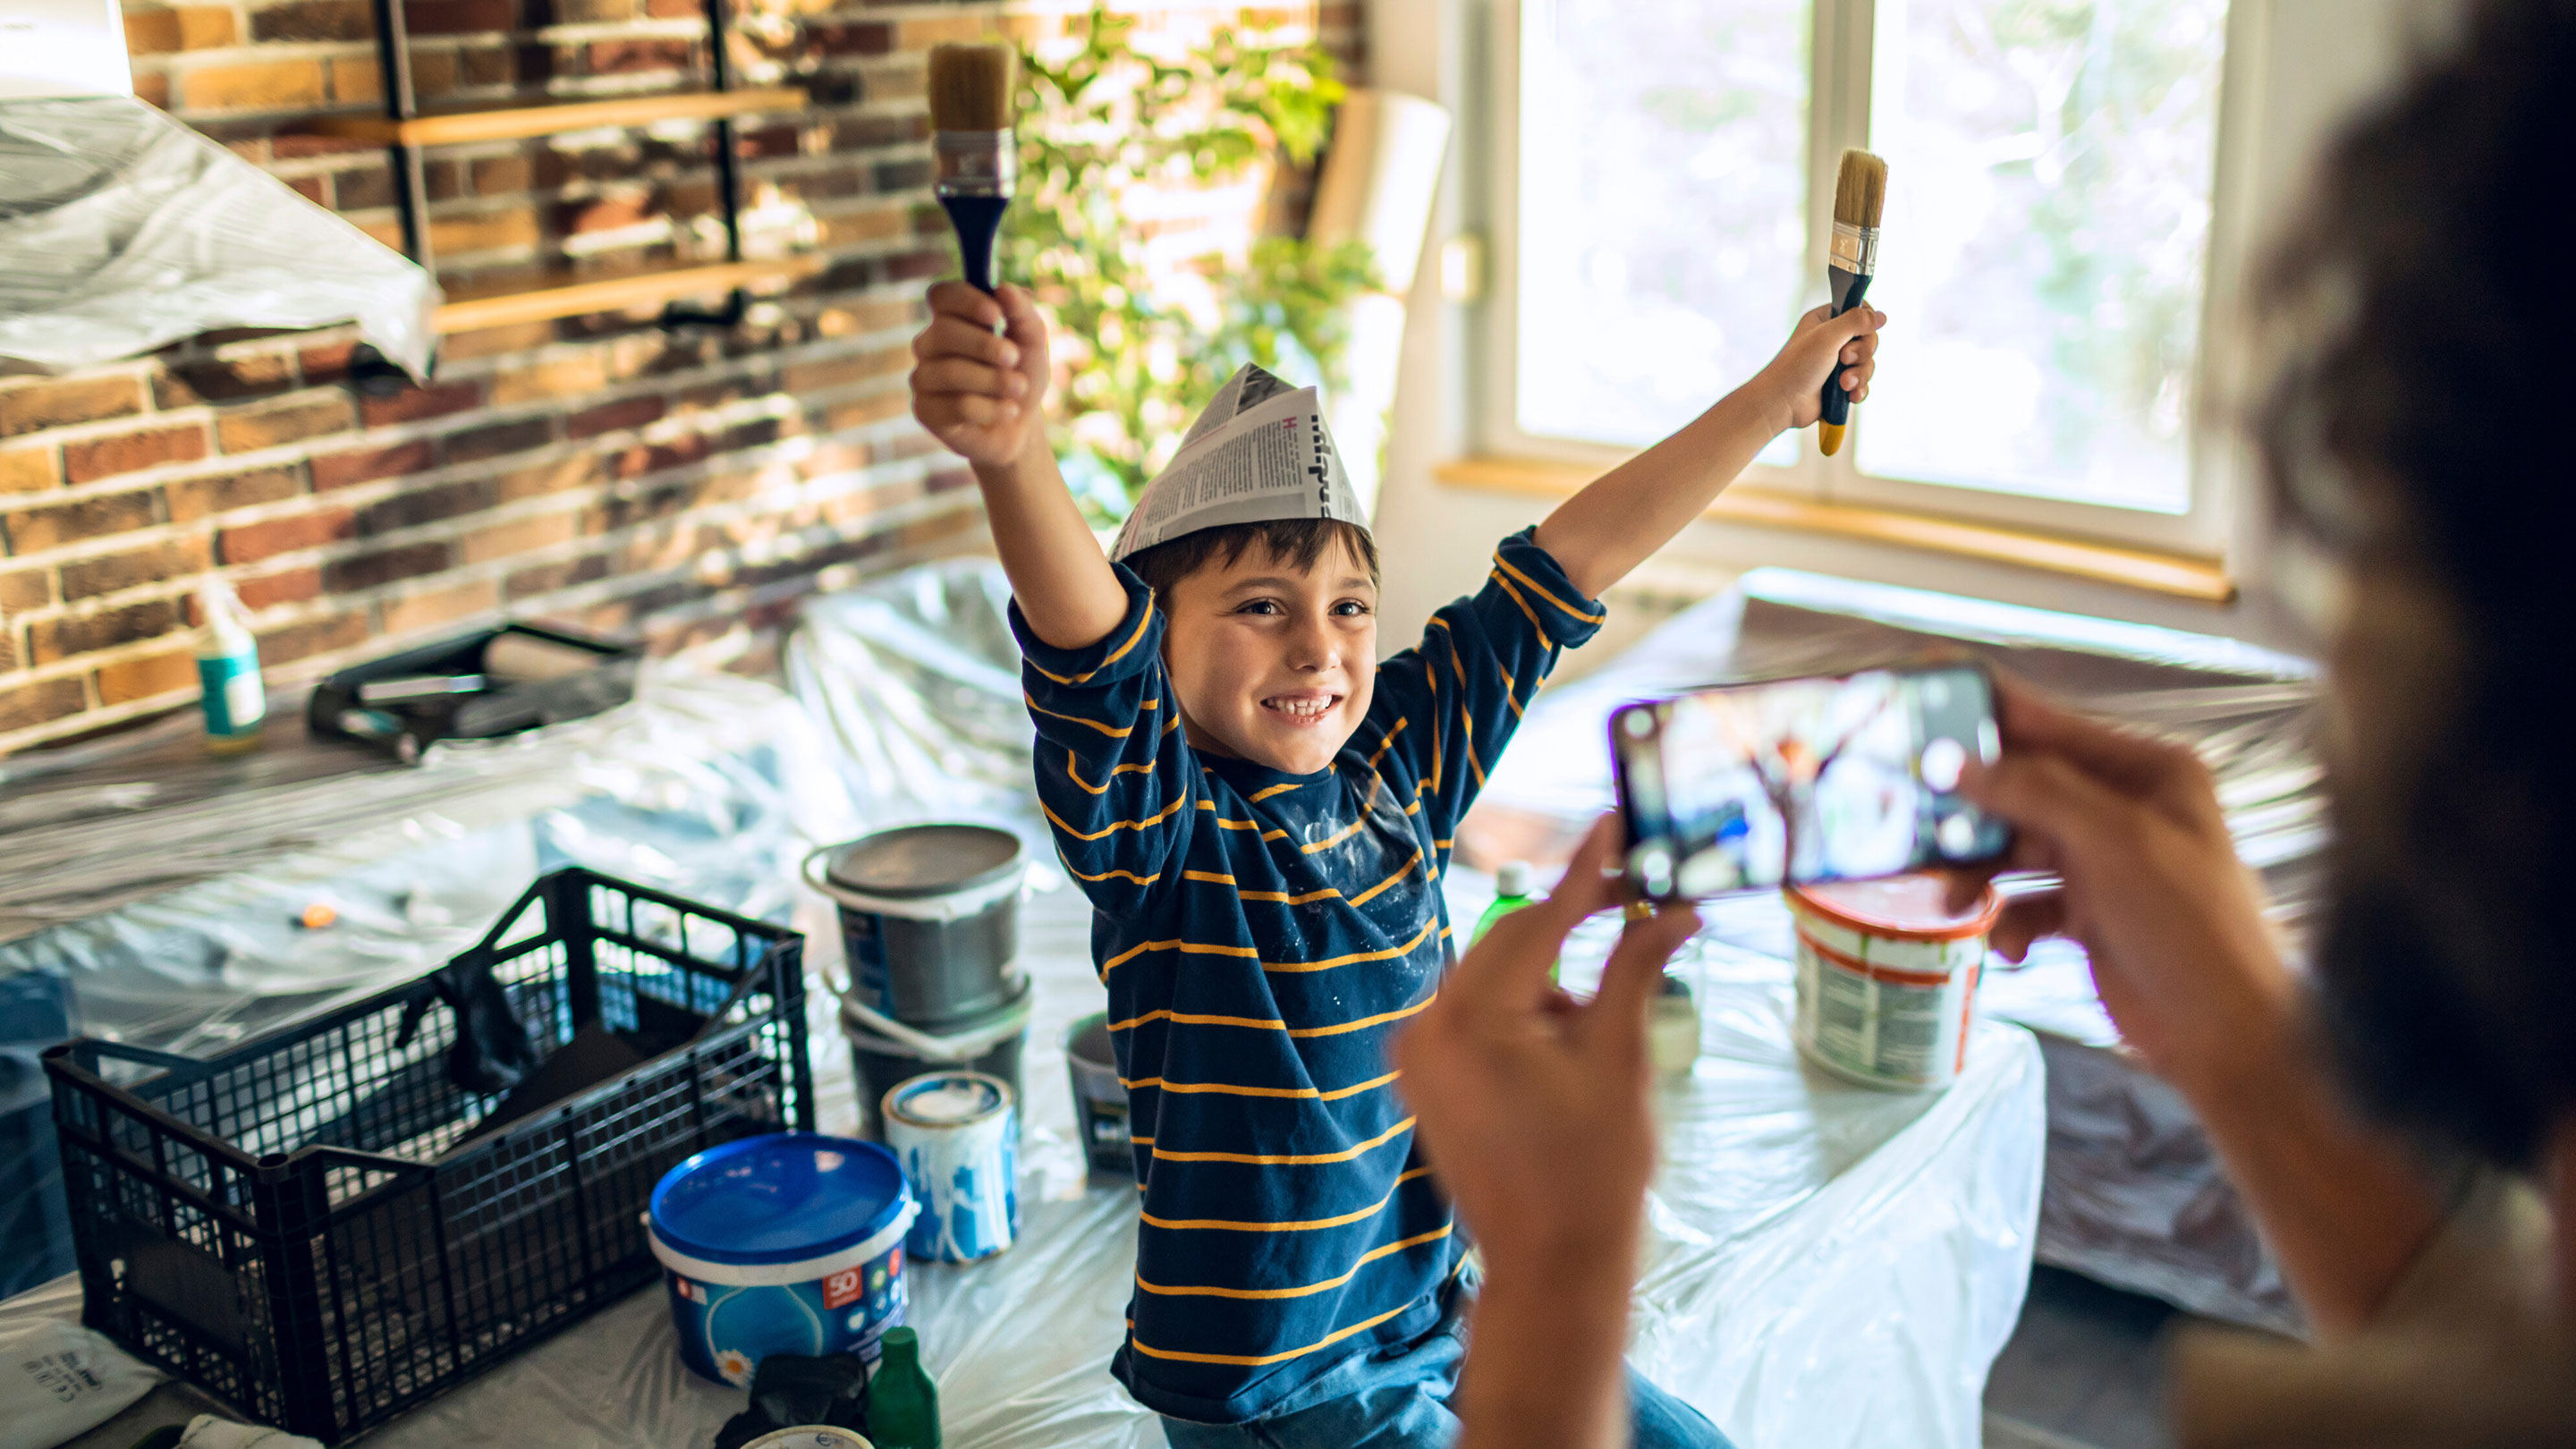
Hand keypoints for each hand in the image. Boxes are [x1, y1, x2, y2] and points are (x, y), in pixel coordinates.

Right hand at [910, 281, 1050, 469]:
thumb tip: (1004, 289)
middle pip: (942, 331)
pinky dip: (991, 409)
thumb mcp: (1033, 341)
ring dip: (993, 380)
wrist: (1021, 426)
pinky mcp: (925, 411)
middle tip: (1014, 359)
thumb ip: (1022, 312)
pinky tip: (1007, 411)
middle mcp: (930, 344)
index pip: (941, 295)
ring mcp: (923, 377)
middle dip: (985, 346)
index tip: (996, 315)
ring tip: (1018, 388)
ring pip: (950, 372)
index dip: (965, 301)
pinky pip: (956, 406)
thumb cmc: (1022, 375)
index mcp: (952, 318)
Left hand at [1394, 819, 1699, 1275]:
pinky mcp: (1423, 1079)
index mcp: (1470, 1019)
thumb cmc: (1593, 1172)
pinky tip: (1564, 1058)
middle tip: (1640, 907)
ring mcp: (1417, 1056)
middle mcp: (1426, 1027)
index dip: (1588, 872)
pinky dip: (1525, 1016)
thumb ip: (1635, 968)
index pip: (1539, 919)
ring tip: (1596, 1043)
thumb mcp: (1621, 1058)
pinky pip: (1477, 1017)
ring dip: (1553, 985)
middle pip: (1510, 943)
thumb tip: (1673, 907)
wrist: (1552, 1267)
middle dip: (1575, 931)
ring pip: (1497, 980)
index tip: (1617, 824)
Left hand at [1753, 303, 1884, 431]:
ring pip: (1868, 363)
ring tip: (1842, 384)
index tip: (1861, 331)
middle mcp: (1832, 340)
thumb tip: (1881, 316)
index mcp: (1826, 321)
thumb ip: (1855, 321)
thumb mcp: (1827, 336)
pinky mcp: (1840, 385)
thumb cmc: (1796, 367)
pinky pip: (1863, 383)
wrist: (1781, 404)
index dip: (1866, 322)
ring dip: (1859, 375)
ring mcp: (1837, 363)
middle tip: (1843, 359)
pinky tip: (1849, 396)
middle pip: (1869, 339)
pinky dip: (1859, 390)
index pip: (1860, 311)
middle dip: (1861, 353)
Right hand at [1941, 678, 2295, 1094]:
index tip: (1915, 700)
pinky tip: (2011, 947)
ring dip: (1979, 875)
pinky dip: (2009, 922)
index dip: (1980, 711)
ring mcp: (2103, 862)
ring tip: (1951, 902)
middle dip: (1969, 811)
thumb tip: (1953, 760)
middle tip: (1908, 818)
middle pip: (2019, 789)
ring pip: (2013, 849)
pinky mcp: (2088, 913)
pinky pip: (2025, 901)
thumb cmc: (2189, 925)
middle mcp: (2121, 807)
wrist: (2225, 1035)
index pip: (2046, 722)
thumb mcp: (2114, 843)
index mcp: (2144, 770)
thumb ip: (2034, 792)